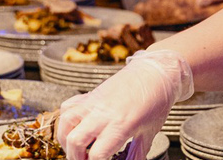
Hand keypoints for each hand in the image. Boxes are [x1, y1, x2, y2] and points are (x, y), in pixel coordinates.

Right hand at [56, 49, 192, 159]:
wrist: (156, 72)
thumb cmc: (156, 100)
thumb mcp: (150, 132)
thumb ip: (137, 153)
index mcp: (120, 125)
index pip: (97, 154)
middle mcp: (102, 113)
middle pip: (75, 141)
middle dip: (76, 158)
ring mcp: (93, 102)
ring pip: (65, 123)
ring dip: (66, 140)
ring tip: (76, 148)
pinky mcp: (90, 95)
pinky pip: (68, 107)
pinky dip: (66, 120)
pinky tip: (75, 128)